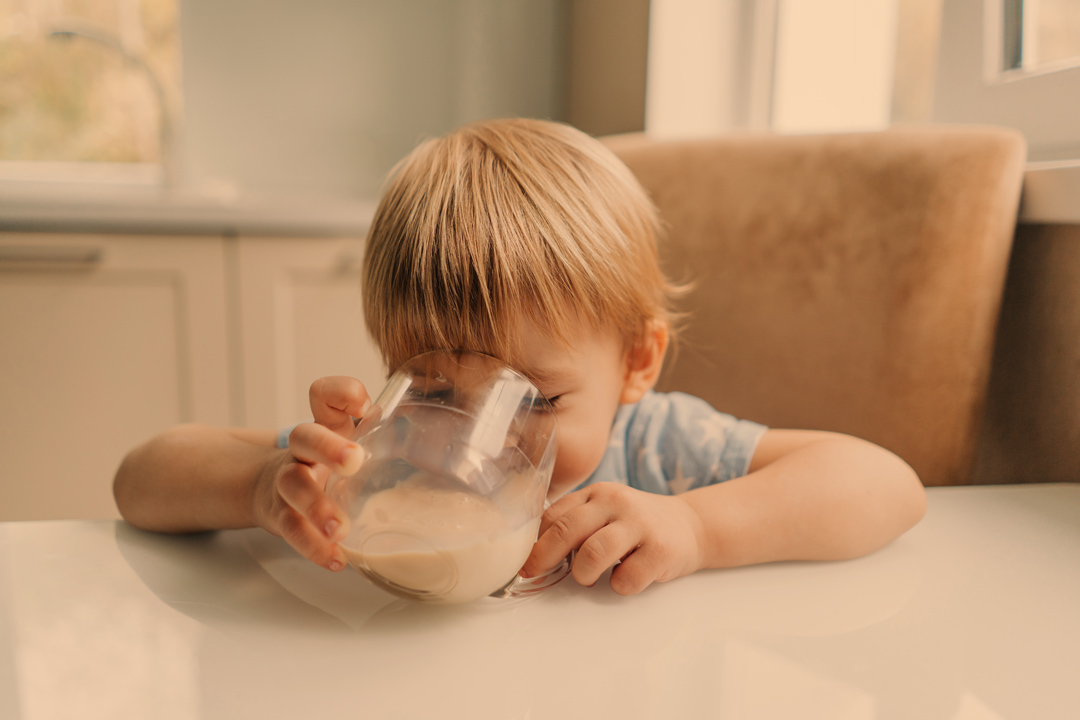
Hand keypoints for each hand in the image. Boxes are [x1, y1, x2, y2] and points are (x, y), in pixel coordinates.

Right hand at [250, 376, 371, 571]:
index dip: (340, 393)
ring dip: (316, 506)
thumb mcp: (348, 444)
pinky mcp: (280, 514)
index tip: (363, 406)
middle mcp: (302, 450)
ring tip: (339, 528)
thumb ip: (379, 434)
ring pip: (293, 486)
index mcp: (324, 427)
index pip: (323, 396)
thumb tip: (410, 427)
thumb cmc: (324, 464)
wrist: (270, 487)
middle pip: (305, 437)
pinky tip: (335, 559)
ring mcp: (287, 481)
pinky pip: (292, 529)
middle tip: (353, 461)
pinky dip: (313, 546)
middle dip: (328, 447)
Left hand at [519, 482, 705, 595]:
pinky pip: (626, 578)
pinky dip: (618, 586)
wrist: (691, 525)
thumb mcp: (606, 511)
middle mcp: (617, 503)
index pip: (554, 515)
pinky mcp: (661, 551)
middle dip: (545, 557)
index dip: (534, 542)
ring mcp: (640, 525)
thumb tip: (534, 552)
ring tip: (587, 578)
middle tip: (536, 574)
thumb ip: (575, 522)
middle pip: (567, 530)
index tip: (526, 563)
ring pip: (593, 554)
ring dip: (583, 573)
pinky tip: (625, 577)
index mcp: (598, 494)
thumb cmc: (636, 525)